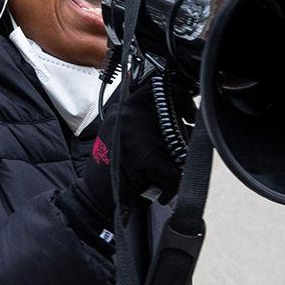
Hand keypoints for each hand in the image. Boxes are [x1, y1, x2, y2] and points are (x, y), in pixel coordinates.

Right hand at [75, 76, 190, 217]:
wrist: (93, 197)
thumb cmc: (114, 168)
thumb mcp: (127, 135)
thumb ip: (149, 120)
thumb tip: (187, 120)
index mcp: (124, 106)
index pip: (162, 87)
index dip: (182, 100)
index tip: (191, 115)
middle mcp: (128, 113)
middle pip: (176, 118)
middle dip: (183, 139)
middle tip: (174, 156)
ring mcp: (134, 132)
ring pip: (178, 146)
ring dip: (175, 166)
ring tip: (159, 177)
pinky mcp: (142, 155)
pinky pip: (174, 172)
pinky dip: (170, 186)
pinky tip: (158, 191)